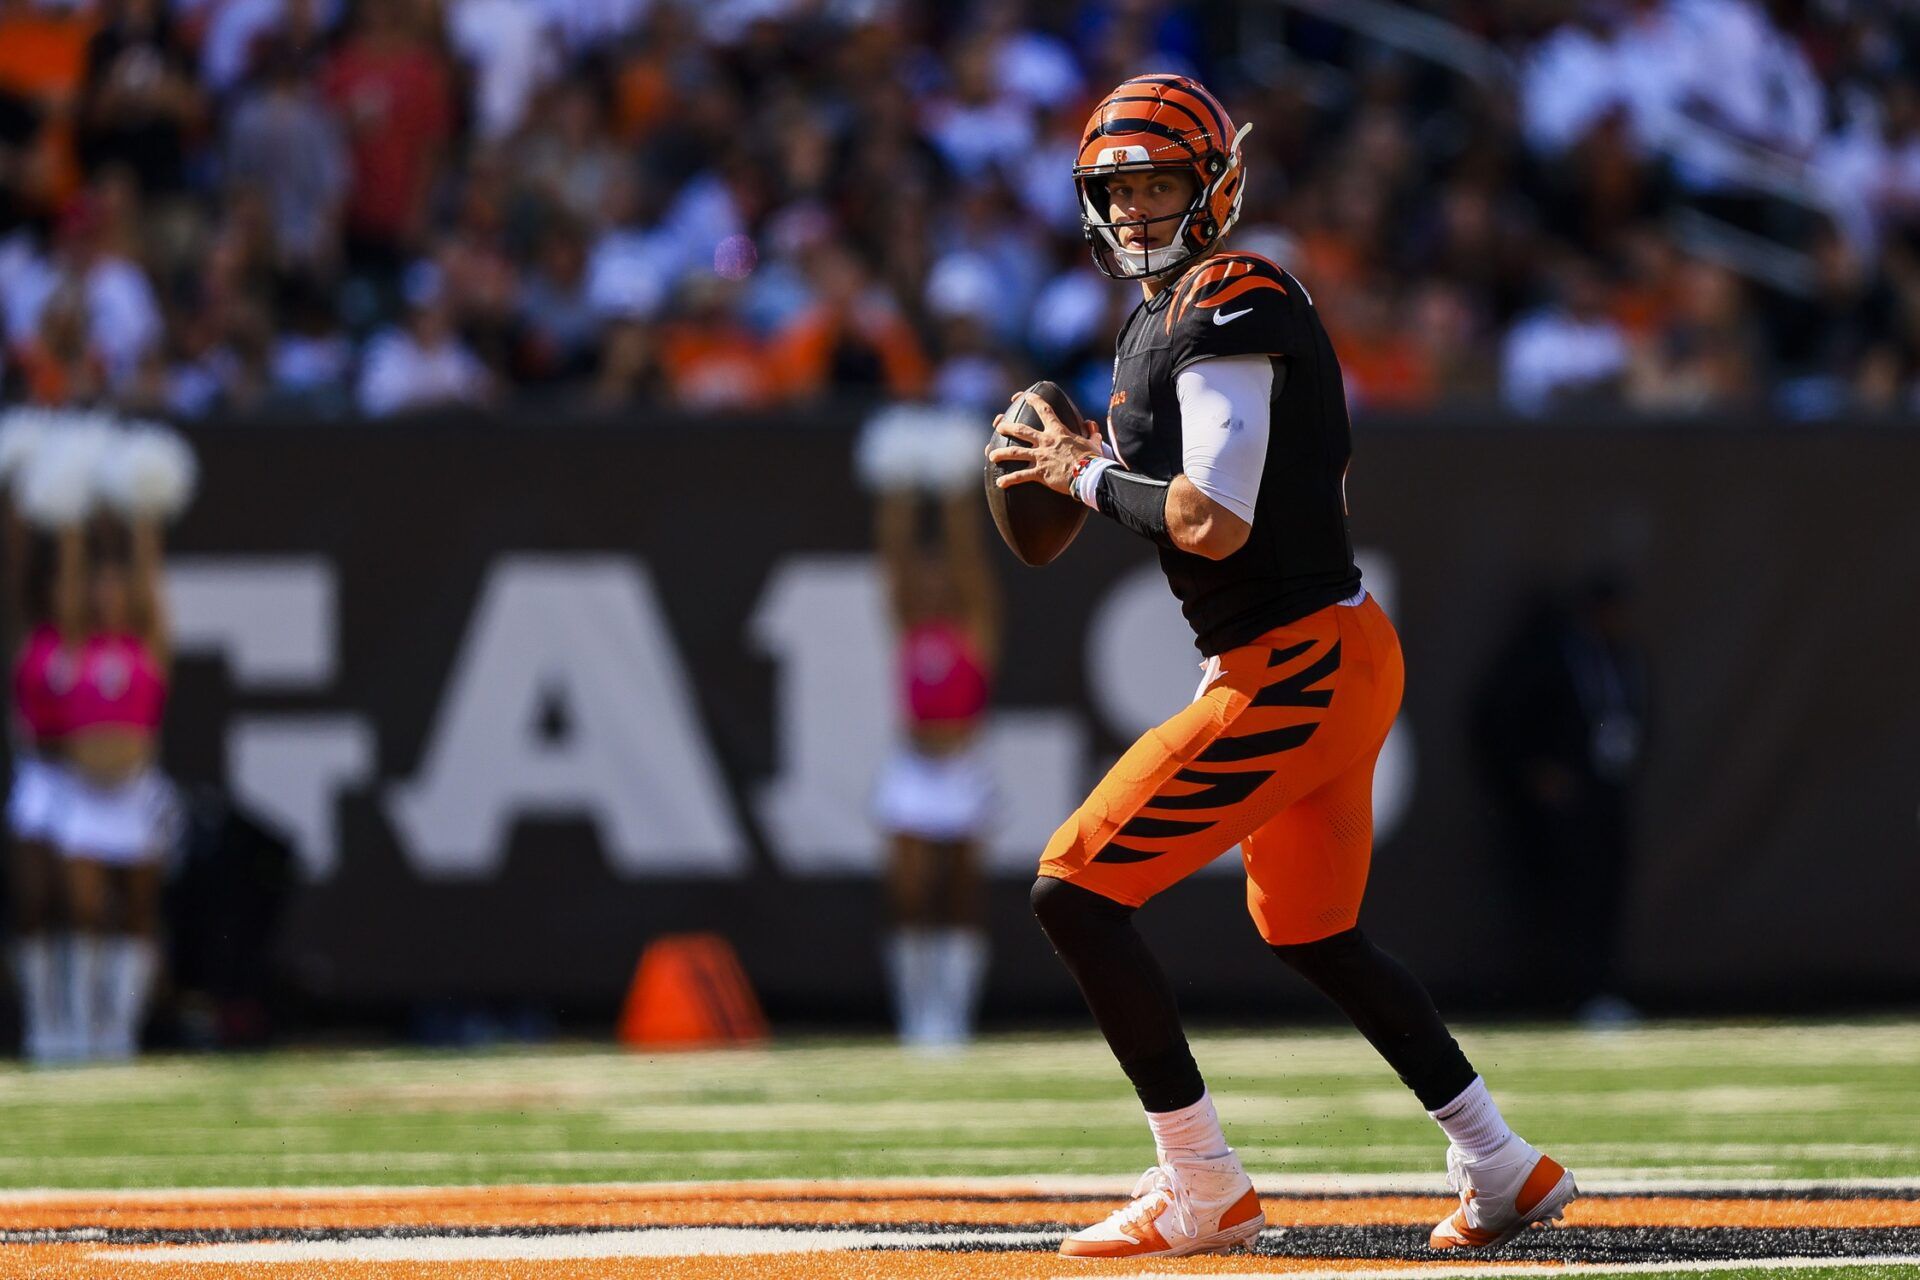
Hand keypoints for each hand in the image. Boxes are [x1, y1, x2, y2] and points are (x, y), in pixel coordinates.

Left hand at [985, 392, 1102, 495]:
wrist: (1089, 474)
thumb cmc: (1093, 459)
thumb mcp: (1094, 443)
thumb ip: (1092, 433)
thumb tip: (1092, 425)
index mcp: (1058, 432)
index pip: (1045, 411)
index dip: (1035, 401)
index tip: (1026, 396)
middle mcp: (1046, 441)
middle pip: (1021, 430)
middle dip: (1007, 427)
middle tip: (998, 426)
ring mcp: (1041, 457)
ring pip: (1015, 452)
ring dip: (1001, 453)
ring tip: (990, 455)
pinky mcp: (1040, 473)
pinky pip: (1020, 476)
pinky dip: (1009, 479)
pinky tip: (1000, 483)